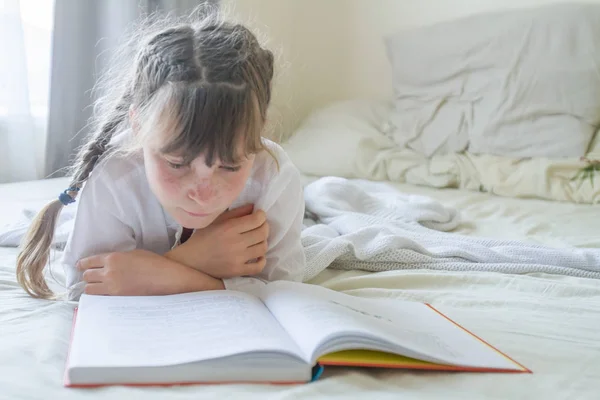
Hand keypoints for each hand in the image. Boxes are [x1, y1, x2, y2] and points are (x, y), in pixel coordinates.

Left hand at [78, 249, 224, 295]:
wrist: (166, 278)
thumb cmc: (154, 263)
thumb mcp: (134, 253)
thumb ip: (117, 257)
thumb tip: (108, 262)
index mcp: (112, 258)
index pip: (88, 262)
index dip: (82, 264)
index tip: (80, 266)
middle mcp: (109, 273)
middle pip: (87, 276)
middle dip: (86, 276)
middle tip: (88, 277)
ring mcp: (112, 288)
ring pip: (89, 290)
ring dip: (90, 287)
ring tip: (94, 287)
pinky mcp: (117, 299)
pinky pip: (100, 299)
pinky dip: (98, 297)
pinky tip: (102, 296)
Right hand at [168, 204, 269, 278]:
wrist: (191, 260)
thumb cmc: (204, 237)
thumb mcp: (217, 220)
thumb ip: (237, 212)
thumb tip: (255, 207)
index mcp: (229, 228)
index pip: (257, 220)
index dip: (262, 215)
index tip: (259, 215)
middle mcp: (235, 243)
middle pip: (262, 233)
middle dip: (264, 227)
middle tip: (260, 226)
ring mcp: (237, 258)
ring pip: (263, 248)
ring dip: (263, 242)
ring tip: (257, 240)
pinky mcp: (237, 271)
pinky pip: (258, 267)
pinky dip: (262, 260)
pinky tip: (257, 255)